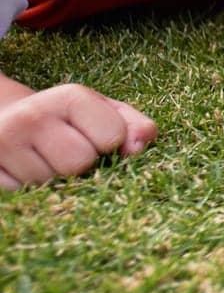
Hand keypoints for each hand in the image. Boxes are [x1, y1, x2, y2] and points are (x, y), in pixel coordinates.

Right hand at [0, 84, 157, 188]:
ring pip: (49, 183)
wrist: (5, 120)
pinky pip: (21, 195)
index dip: (111, 145)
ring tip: (42, 158)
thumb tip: (140, 145)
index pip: (113, 137)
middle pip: (79, 163)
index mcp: (70, 97)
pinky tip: (22, 169)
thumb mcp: (103, 113)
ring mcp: (3, 141)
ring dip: (53, 179)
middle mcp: (32, 114)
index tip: (96, 138)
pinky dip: (27, 189)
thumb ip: (134, 125)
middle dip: (80, 165)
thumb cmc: (67, 121)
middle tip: (66, 151)